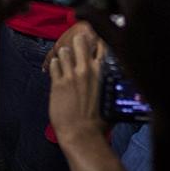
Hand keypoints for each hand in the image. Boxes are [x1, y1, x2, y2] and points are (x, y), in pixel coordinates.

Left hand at [46, 22, 109, 145]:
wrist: (82, 135)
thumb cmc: (101, 122)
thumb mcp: (114, 97)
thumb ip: (112, 82)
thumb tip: (116, 76)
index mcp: (104, 71)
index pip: (102, 43)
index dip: (97, 37)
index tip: (94, 35)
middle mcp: (87, 69)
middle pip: (81, 40)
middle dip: (78, 40)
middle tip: (77, 44)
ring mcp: (71, 75)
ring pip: (64, 51)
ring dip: (64, 54)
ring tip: (66, 61)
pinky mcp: (57, 83)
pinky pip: (53, 64)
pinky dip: (55, 65)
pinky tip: (58, 71)